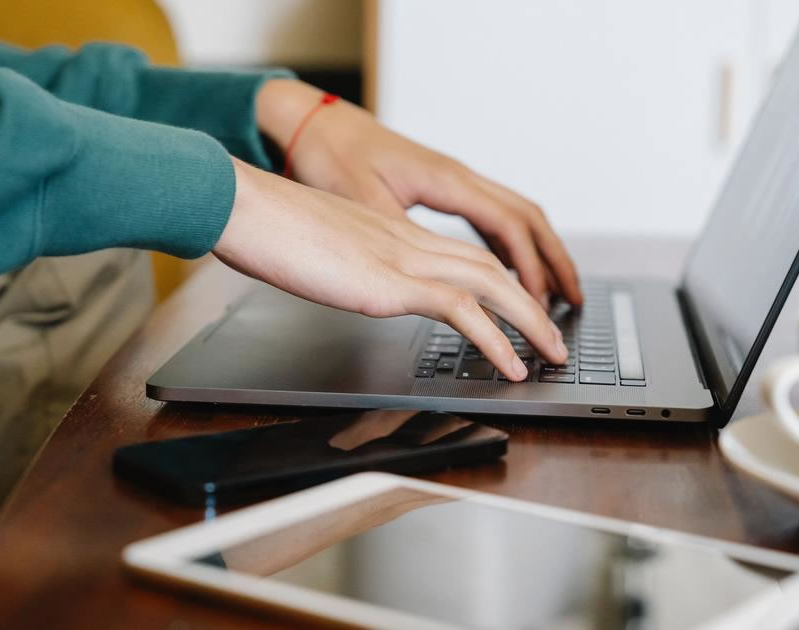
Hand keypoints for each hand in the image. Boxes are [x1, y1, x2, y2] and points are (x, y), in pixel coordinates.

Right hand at [212, 157, 568, 380]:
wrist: (243, 206)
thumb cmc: (266, 229)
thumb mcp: (320, 251)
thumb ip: (346, 267)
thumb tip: (350, 285)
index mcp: (393, 235)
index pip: (464, 257)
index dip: (500, 284)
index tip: (520, 310)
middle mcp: (408, 242)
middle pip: (492, 269)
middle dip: (532, 304)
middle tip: (555, 338)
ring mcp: (403, 258)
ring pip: (491, 285)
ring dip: (530, 322)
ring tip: (552, 354)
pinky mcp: (390, 282)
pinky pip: (461, 311)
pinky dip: (496, 340)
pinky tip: (511, 365)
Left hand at [255, 79, 582, 308]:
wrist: (313, 122)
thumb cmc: (332, 154)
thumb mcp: (361, 201)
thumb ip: (399, 239)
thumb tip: (431, 279)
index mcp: (447, 181)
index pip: (509, 227)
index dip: (530, 270)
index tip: (540, 307)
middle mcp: (459, 177)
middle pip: (529, 219)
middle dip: (555, 262)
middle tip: (574, 302)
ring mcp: (453, 180)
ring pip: (515, 216)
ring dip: (539, 254)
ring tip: (554, 293)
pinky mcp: (441, 187)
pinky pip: (492, 217)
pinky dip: (511, 246)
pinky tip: (509, 270)